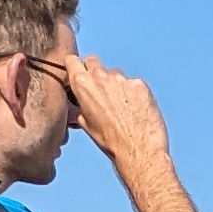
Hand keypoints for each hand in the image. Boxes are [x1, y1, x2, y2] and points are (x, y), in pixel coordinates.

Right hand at [57, 51, 175, 167]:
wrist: (138, 151)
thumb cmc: (111, 142)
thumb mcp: (85, 122)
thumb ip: (81, 103)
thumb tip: (80, 100)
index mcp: (82, 84)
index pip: (72, 60)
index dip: (76, 66)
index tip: (79, 71)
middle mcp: (100, 77)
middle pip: (94, 62)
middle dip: (96, 73)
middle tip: (103, 90)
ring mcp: (121, 79)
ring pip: (116, 74)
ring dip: (118, 85)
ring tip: (124, 107)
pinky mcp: (140, 84)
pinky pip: (135, 84)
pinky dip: (136, 94)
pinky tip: (138, 110)